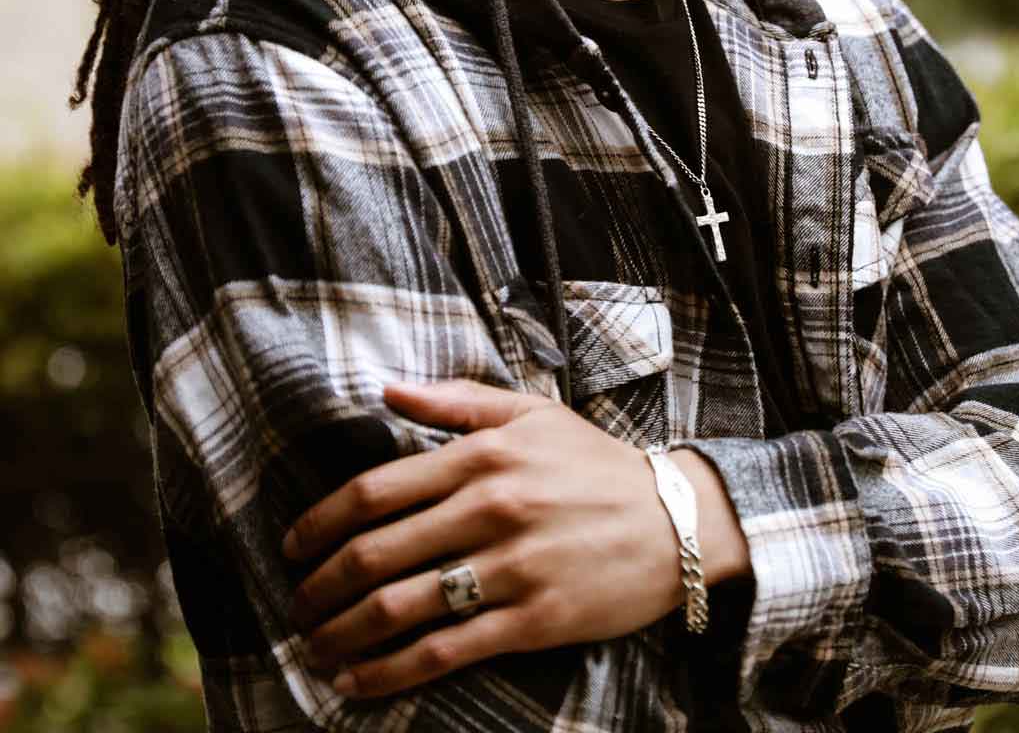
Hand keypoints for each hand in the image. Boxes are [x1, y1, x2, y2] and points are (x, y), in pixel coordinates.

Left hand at [281, 379, 689, 698]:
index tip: (292, 547)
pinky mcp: (533, 620)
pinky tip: (356, 682)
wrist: (675, 521)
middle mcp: (490, 508)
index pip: (374, 491)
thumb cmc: (595, 464)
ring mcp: (512, 567)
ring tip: (314, 648)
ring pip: (400, 607)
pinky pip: (444, 651)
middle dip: (318, 586)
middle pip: (374, 553)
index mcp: (483, 455)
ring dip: (342, 634)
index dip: (318, 523)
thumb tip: (386, 389)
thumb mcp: (533, 413)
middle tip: (295, 605)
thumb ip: (456, 401)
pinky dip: (389, 673)